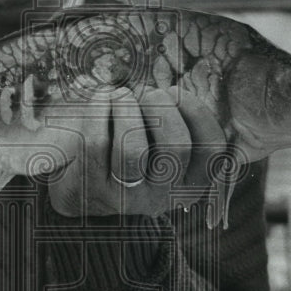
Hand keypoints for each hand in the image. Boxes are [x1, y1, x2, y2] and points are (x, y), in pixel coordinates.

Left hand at [46, 86, 226, 217]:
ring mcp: (125, 198)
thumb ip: (173, 122)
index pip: (211, 150)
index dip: (197, 112)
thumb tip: (170, 94)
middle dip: (161, 107)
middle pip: (176, 147)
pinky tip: (101, 99)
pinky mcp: (92, 189)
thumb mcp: (159, 143)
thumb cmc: (127, 151)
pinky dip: (99, 110)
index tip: (175, 92)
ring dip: (128, 110)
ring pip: (133, 150)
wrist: (79, 185)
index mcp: (188, 185)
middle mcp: (161, 197)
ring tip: (121, 95)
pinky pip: (96, 142)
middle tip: (147, 94)